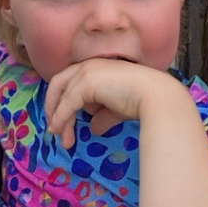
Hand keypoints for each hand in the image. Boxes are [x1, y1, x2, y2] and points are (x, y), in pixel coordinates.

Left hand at [44, 59, 174, 148]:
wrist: (154, 97)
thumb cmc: (139, 100)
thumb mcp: (115, 109)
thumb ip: (102, 116)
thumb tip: (93, 129)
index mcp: (93, 67)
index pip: (68, 82)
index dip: (60, 100)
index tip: (60, 120)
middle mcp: (87, 66)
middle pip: (58, 85)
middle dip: (53, 107)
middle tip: (54, 129)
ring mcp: (85, 72)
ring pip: (62, 97)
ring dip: (59, 120)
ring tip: (63, 140)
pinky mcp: (85, 83)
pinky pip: (67, 104)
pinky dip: (62, 119)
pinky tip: (61, 132)